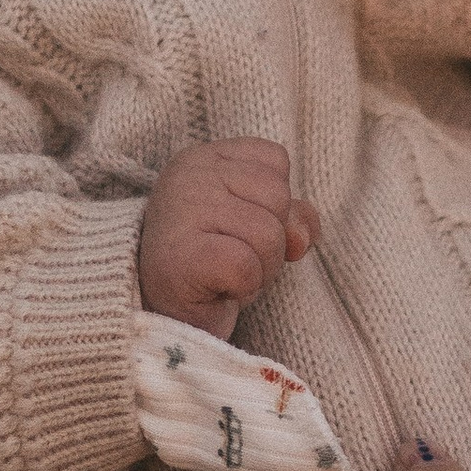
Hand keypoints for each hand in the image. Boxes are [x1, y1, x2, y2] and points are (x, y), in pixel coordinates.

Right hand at [139, 138, 319, 339]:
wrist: (168, 314)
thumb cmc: (215, 261)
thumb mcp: (259, 225)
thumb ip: (291, 214)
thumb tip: (303, 236)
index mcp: (205, 157)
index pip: (276, 159)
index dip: (274, 202)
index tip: (238, 225)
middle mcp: (189, 175)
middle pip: (278, 196)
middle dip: (271, 238)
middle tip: (233, 255)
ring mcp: (182, 211)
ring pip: (269, 234)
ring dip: (261, 266)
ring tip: (226, 273)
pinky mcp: (182, 256)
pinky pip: (247, 267)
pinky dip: (244, 286)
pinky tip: (217, 287)